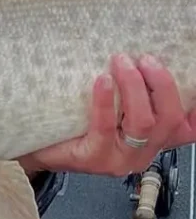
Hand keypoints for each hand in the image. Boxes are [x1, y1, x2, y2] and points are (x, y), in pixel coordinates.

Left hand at [17, 53, 195, 177]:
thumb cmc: (74, 126)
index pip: (186, 128)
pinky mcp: (94, 159)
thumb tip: (139, 58)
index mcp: (152, 140)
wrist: (37, 147)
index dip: (193, 107)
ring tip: (121, 62)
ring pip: (143, 123)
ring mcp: (119, 159)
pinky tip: (103, 81)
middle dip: (161, 83)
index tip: (188, 76)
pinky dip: (105, 101)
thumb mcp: (111, 110)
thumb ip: (130, 96)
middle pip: (169, 118)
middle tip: (144, 59)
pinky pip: (105, 128)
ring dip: (135, 87)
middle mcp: (141, 152)